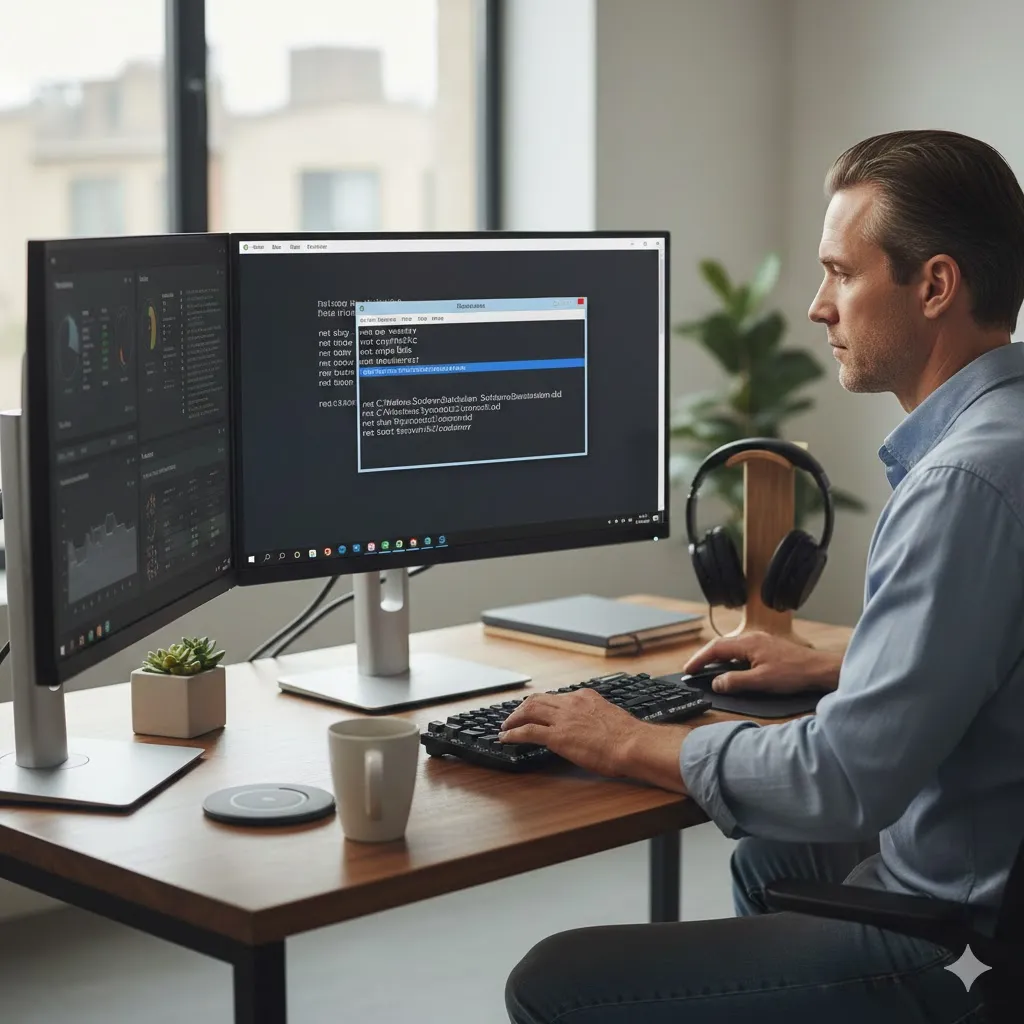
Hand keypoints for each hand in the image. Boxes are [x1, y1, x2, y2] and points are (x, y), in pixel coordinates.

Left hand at [498, 689, 644, 777]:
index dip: (542, 704)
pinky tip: (506, 739)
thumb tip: (590, 727)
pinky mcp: (557, 736)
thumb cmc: (628, 737)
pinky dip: (513, 734)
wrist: (633, 744)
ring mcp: (563, 719)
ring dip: (513, 719)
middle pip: (537, 700)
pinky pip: (527, 732)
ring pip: (528, 711)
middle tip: (513, 717)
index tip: (536, 710)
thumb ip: (595, 717)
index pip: (556, 697)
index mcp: (585, 697)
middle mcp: (571, 703)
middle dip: (522, 708)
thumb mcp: (610, 717)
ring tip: (506, 727)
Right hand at [683, 631, 842, 694]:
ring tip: (709, 670)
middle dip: (706, 657)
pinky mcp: (768, 648)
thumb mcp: (761, 682)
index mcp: (748, 643)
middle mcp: (753, 638)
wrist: (819, 670)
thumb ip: (735, 682)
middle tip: (694, 670)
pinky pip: (742, 651)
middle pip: (721, 645)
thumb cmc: (794, 673)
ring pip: (732, 648)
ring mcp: (761, 642)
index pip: (716, 648)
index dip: (699, 659)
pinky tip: (733, 668)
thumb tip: (716, 683)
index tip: (688, 669)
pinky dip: (731, 659)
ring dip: (719, 658)